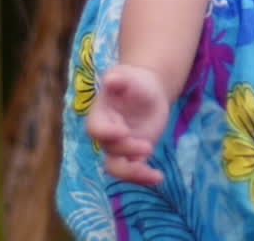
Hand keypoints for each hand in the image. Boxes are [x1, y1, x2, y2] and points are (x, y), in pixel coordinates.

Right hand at [86, 64, 169, 184]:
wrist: (147, 92)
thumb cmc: (134, 82)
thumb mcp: (128, 76)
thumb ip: (120, 78)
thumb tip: (111, 78)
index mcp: (101, 115)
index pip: (96, 129)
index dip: (107, 133)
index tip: (124, 132)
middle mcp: (107, 135)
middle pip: (109, 150)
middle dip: (127, 150)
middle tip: (147, 146)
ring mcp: (120, 147)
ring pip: (116, 168)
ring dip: (133, 173)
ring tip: (153, 173)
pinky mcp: (133, 155)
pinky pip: (134, 171)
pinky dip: (144, 177)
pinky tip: (158, 177)